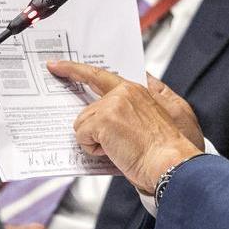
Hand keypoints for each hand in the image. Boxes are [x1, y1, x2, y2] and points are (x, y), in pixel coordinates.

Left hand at [46, 60, 200, 193]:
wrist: (170, 162)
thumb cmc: (165, 148)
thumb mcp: (159, 116)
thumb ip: (134, 106)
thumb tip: (113, 113)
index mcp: (136, 90)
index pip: (101, 75)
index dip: (76, 69)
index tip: (58, 65)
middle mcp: (124, 92)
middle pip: (88, 107)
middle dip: (89, 126)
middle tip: (97, 126)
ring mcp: (112, 104)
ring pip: (83, 123)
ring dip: (95, 140)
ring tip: (119, 148)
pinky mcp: (103, 119)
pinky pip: (82, 136)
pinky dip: (93, 149)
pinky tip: (113, 151)